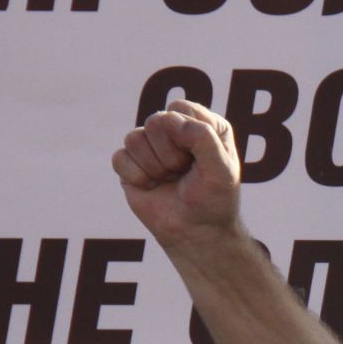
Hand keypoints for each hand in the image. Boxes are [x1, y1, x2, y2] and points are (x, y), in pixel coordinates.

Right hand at [112, 101, 242, 256]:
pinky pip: (120, 157)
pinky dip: (137, 177)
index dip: (185, 136)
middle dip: (170, 155)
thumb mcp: (222, 169)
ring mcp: (151, 145)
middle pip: (155, 121)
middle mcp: (176, 130)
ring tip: (169, 180)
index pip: (181, 110)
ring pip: (134, 138)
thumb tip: (169, 120)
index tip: (198, 160)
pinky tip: (151, 187)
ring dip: (154, 167)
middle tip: (183, 173)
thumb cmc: (214, 200)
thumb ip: (203, 137)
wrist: (196, 233)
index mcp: (203, 124)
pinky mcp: (130, 163)